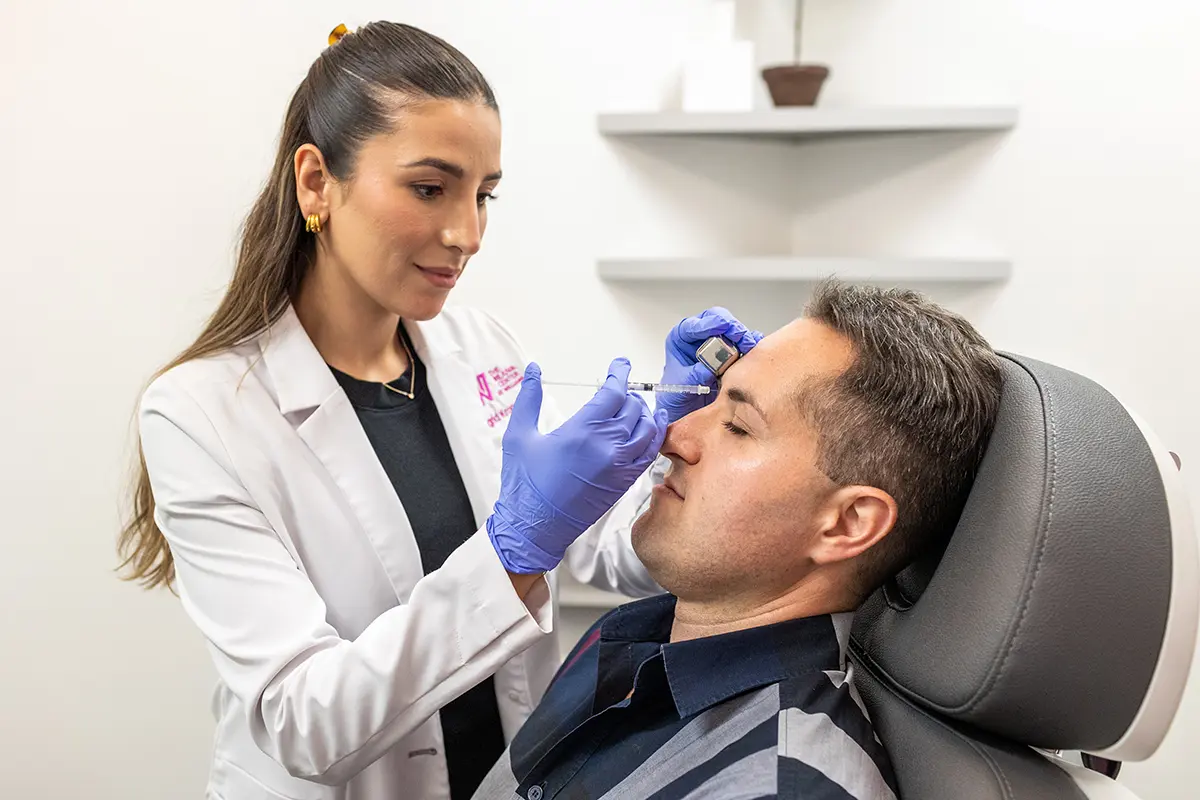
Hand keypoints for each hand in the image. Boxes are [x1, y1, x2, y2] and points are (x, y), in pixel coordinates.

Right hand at [487, 358, 668, 573]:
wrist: (534, 528)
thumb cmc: (524, 485)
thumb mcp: (518, 436)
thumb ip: (528, 399)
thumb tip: (532, 370)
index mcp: (582, 431)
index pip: (613, 393)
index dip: (619, 374)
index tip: (620, 365)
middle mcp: (607, 447)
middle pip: (633, 408)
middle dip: (629, 394)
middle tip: (620, 389)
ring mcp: (619, 467)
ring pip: (647, 429)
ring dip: (645, 413)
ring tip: (637, 406)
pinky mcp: (624, 483)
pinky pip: (649, 454)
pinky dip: (653, 437)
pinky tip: (651, 429)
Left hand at [658, 307, 762, 423]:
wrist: (685, 410)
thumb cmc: (676, 394)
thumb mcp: (682, 384)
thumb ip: (696, 373)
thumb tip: (711, 365)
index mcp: (681, 339)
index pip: (694, 324)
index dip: (709, 323)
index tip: (721, 325)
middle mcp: (699, 338)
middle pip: (717, 320)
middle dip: (731, 326)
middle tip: (740, 336)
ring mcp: (716, 344)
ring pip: (732, 330)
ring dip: (743, 337)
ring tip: (748, 346)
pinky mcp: (730, 354)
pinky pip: (743, 343)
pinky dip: (751, 345)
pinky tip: (754, 349)